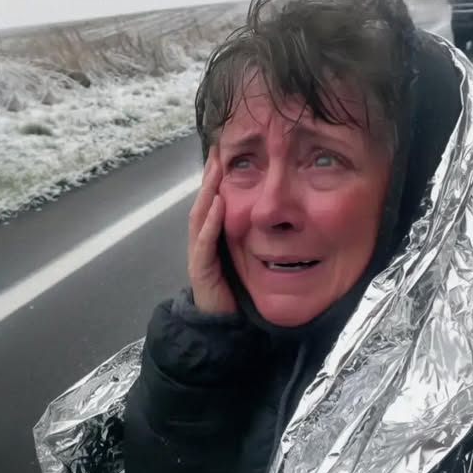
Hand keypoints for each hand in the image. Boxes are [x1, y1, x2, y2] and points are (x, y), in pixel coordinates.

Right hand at [188, 146, 235, 313]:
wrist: (221, 323)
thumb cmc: (234, 289)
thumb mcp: (245, 258)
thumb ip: (250, 237)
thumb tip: (273, 217)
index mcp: (213, 236)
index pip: (214, 201)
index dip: (218, 177)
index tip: (226, 152)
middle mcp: (202, 240)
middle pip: (204, 201)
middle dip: (210, 176)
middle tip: (218, 150)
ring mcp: (199, 252)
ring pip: (200, 215)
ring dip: (208, 191)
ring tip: (216, 168)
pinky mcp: (201, 268)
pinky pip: (205, 241)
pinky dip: (210, 221)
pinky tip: (218, 204)